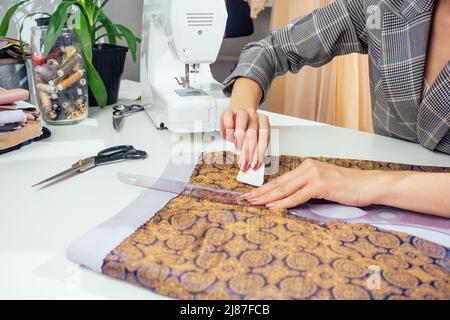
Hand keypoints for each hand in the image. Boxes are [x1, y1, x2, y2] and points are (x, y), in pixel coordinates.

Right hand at [220, 107, 269, 170]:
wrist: (234, 117)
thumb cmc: (243, 131)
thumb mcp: (250, 141)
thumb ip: (253, 151)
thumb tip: (254, 165)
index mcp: (263, 121)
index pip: (264, 136)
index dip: (260, 152)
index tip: (255, 164)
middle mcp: (253, 115)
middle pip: (253, 132)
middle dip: (248, 150)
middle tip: (245, 162)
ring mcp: (241, 112)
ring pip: (242, 122)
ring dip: (240, 137)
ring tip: (238, 148)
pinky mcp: (228, 112)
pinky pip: (229, 118)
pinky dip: (229, 129)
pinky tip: (229, 138)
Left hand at [243, 159, 379, 208]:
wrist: (368, 185)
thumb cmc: (347, 187)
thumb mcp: (323, 184)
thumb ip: (306, 188)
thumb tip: (288, 199)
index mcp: (307, 166)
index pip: (282, 179)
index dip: (265, 188)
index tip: (252, 194)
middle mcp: (308, 167)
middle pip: (279, 183)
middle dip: (261, 192)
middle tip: (246, 199)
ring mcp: (314, 174)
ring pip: (285, 188)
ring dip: (267, 197)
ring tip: (254, 203)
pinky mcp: (320, 184)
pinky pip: (298, 196)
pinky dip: (284, 202)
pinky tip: (273, 207)